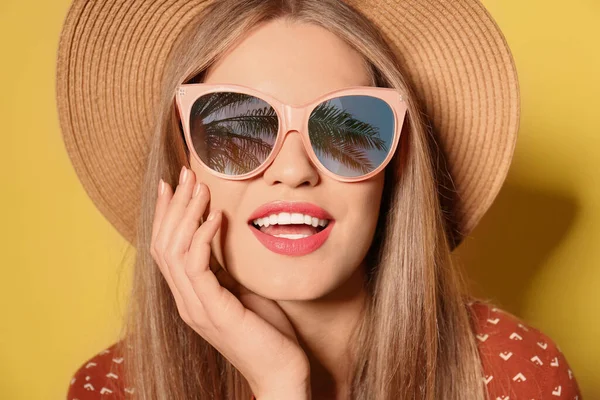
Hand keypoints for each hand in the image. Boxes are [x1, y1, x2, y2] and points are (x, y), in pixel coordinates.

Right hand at [151, 166, 310, 398]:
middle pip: (163, 244)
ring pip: (175, 251)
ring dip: (187, 214)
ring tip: (201, 187)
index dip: (166, 214)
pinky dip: (204, 237)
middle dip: (174, 205)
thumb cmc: (267, 331)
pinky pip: (197, 267)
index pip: (166, 248)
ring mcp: (196, 307)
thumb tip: (224, 230)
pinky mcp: (214, 312)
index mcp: (191, 294)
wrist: (282, 372)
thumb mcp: (243, 289)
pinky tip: (217, 217)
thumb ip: (227, 266)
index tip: (174, 183)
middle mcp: (185, 300)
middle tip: (185, 173)